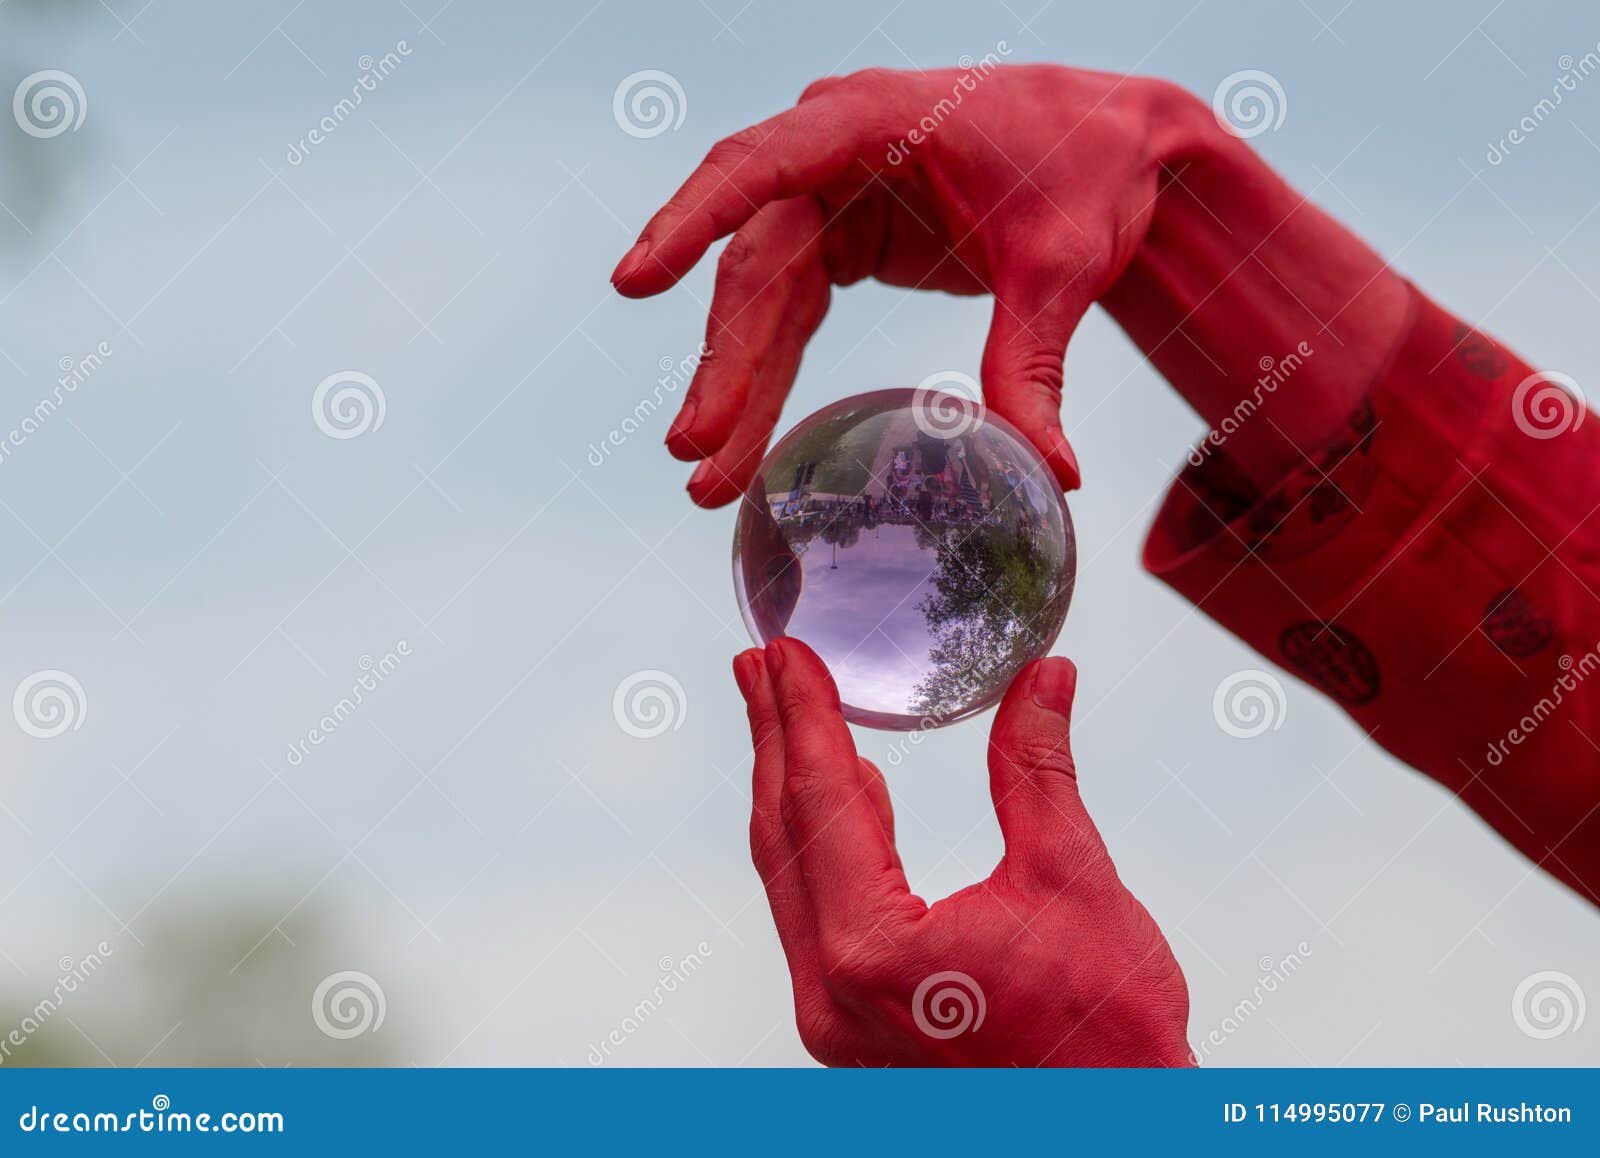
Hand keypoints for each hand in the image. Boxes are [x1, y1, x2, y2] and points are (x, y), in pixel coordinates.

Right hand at [615, 64, 1406, 500]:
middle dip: (725, 362)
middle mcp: (830, 151)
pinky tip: (743, 437)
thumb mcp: (1064, 266)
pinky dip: (769, 375)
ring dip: (737, 386)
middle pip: (755, 263)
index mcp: (871, 120)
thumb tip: (1052, 475)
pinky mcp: (842, 240)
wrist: (1114, 144)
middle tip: (692, 449)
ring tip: (707, 477)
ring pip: (762, 300)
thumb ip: (1035, 363)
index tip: (635, 281)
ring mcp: (828, 197)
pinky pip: (790, 314)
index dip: (692, 223)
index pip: (759, 167)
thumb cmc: (1088, 170)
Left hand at [732, 637, 1190, 1066]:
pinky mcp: (854, 1025)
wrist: (1116, 1129)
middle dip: (774, 738)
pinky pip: (815, 914)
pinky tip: (846, 798)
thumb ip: (1038, 770)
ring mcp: (834, 1016)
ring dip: (790, 788)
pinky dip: (821, 846)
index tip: (785, 652)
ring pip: (791, 874)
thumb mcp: (1072, 879)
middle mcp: (831, 990)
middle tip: (761, 663)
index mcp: (870, 949)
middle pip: (783, 833)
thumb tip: (1044, 679)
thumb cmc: (1104, 1036)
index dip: (803, 714)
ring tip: (784, 714)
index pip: (820, 801)